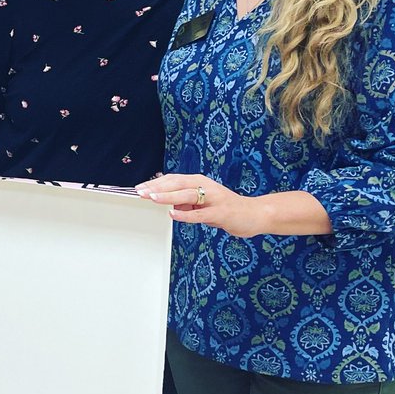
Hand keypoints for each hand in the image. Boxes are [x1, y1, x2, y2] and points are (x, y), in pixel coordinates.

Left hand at [136, 173, 265, 237]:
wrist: (254, 214)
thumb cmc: (227, 208)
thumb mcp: (204, 203)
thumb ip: (188, 203)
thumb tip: (171, 205)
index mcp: (200, 182)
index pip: (173, 179)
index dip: (156, 183)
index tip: (140, 187)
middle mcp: (206, 186)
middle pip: (177, 183)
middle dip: (157, 187)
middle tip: (140, 191)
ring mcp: (213, 199)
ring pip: (187, 195)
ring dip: (168, 196)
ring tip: (152, 198)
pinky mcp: (220, 213)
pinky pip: (200, 214)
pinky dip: (185, 214)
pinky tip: (173, 215)